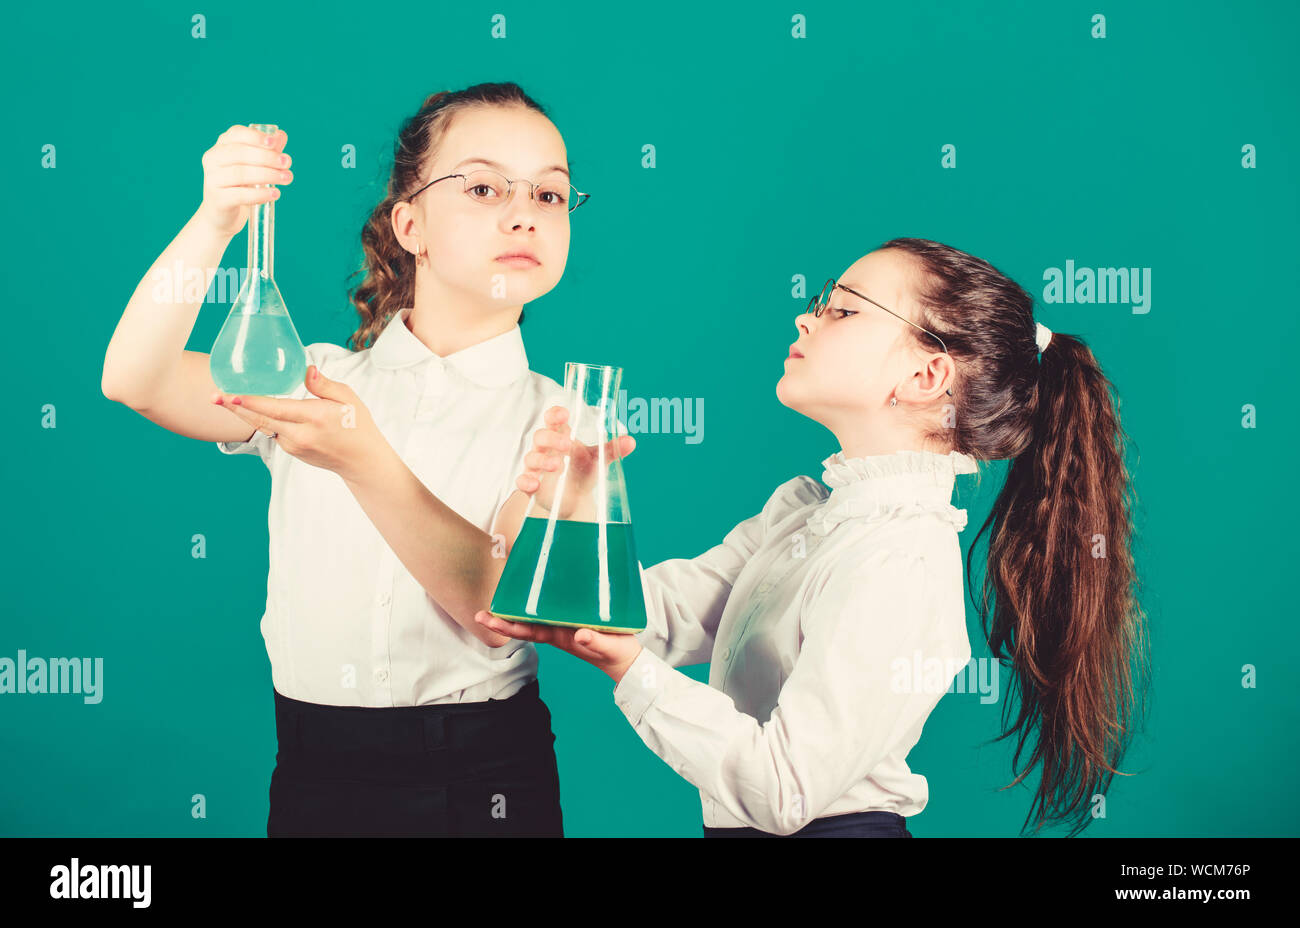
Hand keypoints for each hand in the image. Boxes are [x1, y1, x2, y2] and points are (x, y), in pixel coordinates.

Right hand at [195, 124, 291, 238]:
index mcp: (222, 146)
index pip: (236, 134)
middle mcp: (213, 159)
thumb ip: (267, 150)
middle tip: (287, 163)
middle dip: (267, 157)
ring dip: (268, 175)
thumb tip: (281, 135)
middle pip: (240, 153)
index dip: (255, 137)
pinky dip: (260, 194)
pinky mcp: (217, 199)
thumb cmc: (240, 186)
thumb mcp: (254, 166)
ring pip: (241, 173)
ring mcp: (212, 179)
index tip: (274, 143)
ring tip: (286, 178)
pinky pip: (240, 195)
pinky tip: (275, 194)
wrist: (223, 215)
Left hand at [212, 366, 387, 483]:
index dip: (251, 403)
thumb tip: (307, 369)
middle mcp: (301, 435)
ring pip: (264, 427)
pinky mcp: (292, 451)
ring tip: (224, 400)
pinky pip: (273, 432)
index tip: (231, 396)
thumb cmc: (358, 425)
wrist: (361, 461)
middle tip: (213, 397)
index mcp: (316, 418)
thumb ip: (323, 384)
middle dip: (235, 408)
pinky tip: (253, 411)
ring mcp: (295, 446)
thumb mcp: (348, 398)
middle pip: (261, 420)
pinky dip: (263, 421)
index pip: (277, 409)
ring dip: (245, 414)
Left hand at [473, 611, 642, 682]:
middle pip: (525, 624)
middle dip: (503, 618)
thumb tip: (579, 633)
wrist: (627, 660)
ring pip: (535, 616)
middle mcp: (557, 630)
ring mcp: (564, 625)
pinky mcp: (574, 619)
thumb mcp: (608, 647)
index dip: (507, 625)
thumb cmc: (616, 654)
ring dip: (517, 609)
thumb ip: (594, 641)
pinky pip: (551, 609)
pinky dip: (538, 601)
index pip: (528, 631)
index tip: (487, 619)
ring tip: (501, 596)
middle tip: (480, 611)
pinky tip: (534, 591)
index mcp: (560, 637)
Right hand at [519, 405, 635, 518]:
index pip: (552, 419)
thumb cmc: (583, 471)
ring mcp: (537, 467)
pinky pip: (522, 480)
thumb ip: (612, 449)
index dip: (554, 414)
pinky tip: (534, 484)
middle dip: (552, 437)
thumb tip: (631, 441)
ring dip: (542, 459)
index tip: (564, 414)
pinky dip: (525, 481)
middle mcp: (546, 449)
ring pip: (531, 457)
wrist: (575, 500)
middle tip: (567, 443)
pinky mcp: (532, 485)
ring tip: (557, 465)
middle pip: (540, 436)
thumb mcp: (598, 459)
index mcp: (560, 436)